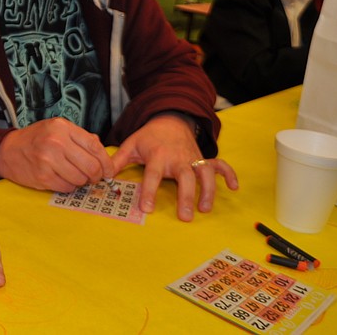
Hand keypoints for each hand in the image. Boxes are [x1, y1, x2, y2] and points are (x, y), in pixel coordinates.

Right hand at [0, 118, 113, 191]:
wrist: (8, 150)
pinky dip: (69, 186)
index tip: (109, 171)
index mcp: (63, 127)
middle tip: (93, 177)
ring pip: (80, 179)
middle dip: (96, 175)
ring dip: (81, 181)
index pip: (94, 146)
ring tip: (73, 175)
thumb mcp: (58, 129)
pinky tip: (62, 178)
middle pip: (91, 166)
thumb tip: (103, 156)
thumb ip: (81, 138)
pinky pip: (67, 187)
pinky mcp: (42, 176)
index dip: (106, 162)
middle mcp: (56, 142)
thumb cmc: (36, 139)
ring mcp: (48, 160)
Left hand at [111, 113, 237, 221]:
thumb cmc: (149, 137)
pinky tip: (234, 187)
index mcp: (158, 156)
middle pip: (185, 178)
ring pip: (205, 174)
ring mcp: (193, 159)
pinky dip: (229, 174)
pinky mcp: (203, 159)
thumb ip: (117, 161)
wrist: (170, 120)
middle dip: (186, 197)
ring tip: (206, 208)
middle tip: (186, 216)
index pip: (153, 176)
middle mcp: (178, 158)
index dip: (149, 192)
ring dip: (208, 190)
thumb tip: (102, 177)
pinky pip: (221, 165)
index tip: (147, 208)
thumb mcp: (131, 145)